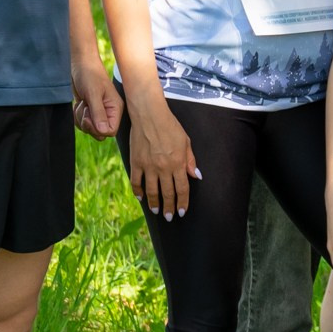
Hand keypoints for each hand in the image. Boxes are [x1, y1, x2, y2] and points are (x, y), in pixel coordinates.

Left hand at [71, 56, 121, 138]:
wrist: (81, 65)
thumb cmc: (89, 75)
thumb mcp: (93, 93)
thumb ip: (98, 113)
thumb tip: (102, 131)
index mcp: (115, 108)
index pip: (111, 131)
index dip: (97, 129)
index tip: (88, 116)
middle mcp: (109, 112)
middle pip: (100, 133)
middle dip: (88, 124)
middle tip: (84, 109)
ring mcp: (100, 112)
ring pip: (90, 129)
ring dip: (81, 119)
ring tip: (82, 103)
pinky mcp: (91, 111)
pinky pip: (83, 123)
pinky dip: (77, 116)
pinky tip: (79, 103)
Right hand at [127, 99, 198, 218]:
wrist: (149, 114)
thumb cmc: (170, 125)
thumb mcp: (186, 141)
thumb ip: (190, 160)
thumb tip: (196, 176)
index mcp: (178, 163)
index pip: (182, 189)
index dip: (182, 202)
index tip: (182, 212)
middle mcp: (163, 167)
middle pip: (167, 193)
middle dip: (170, 208)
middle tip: (170, 217)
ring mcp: (148, 166)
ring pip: (151, 191)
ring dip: (154, 204)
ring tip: (157, 211)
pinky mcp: (136, 162)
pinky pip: (136, 181)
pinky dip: (138, 191)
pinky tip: (141, 198)